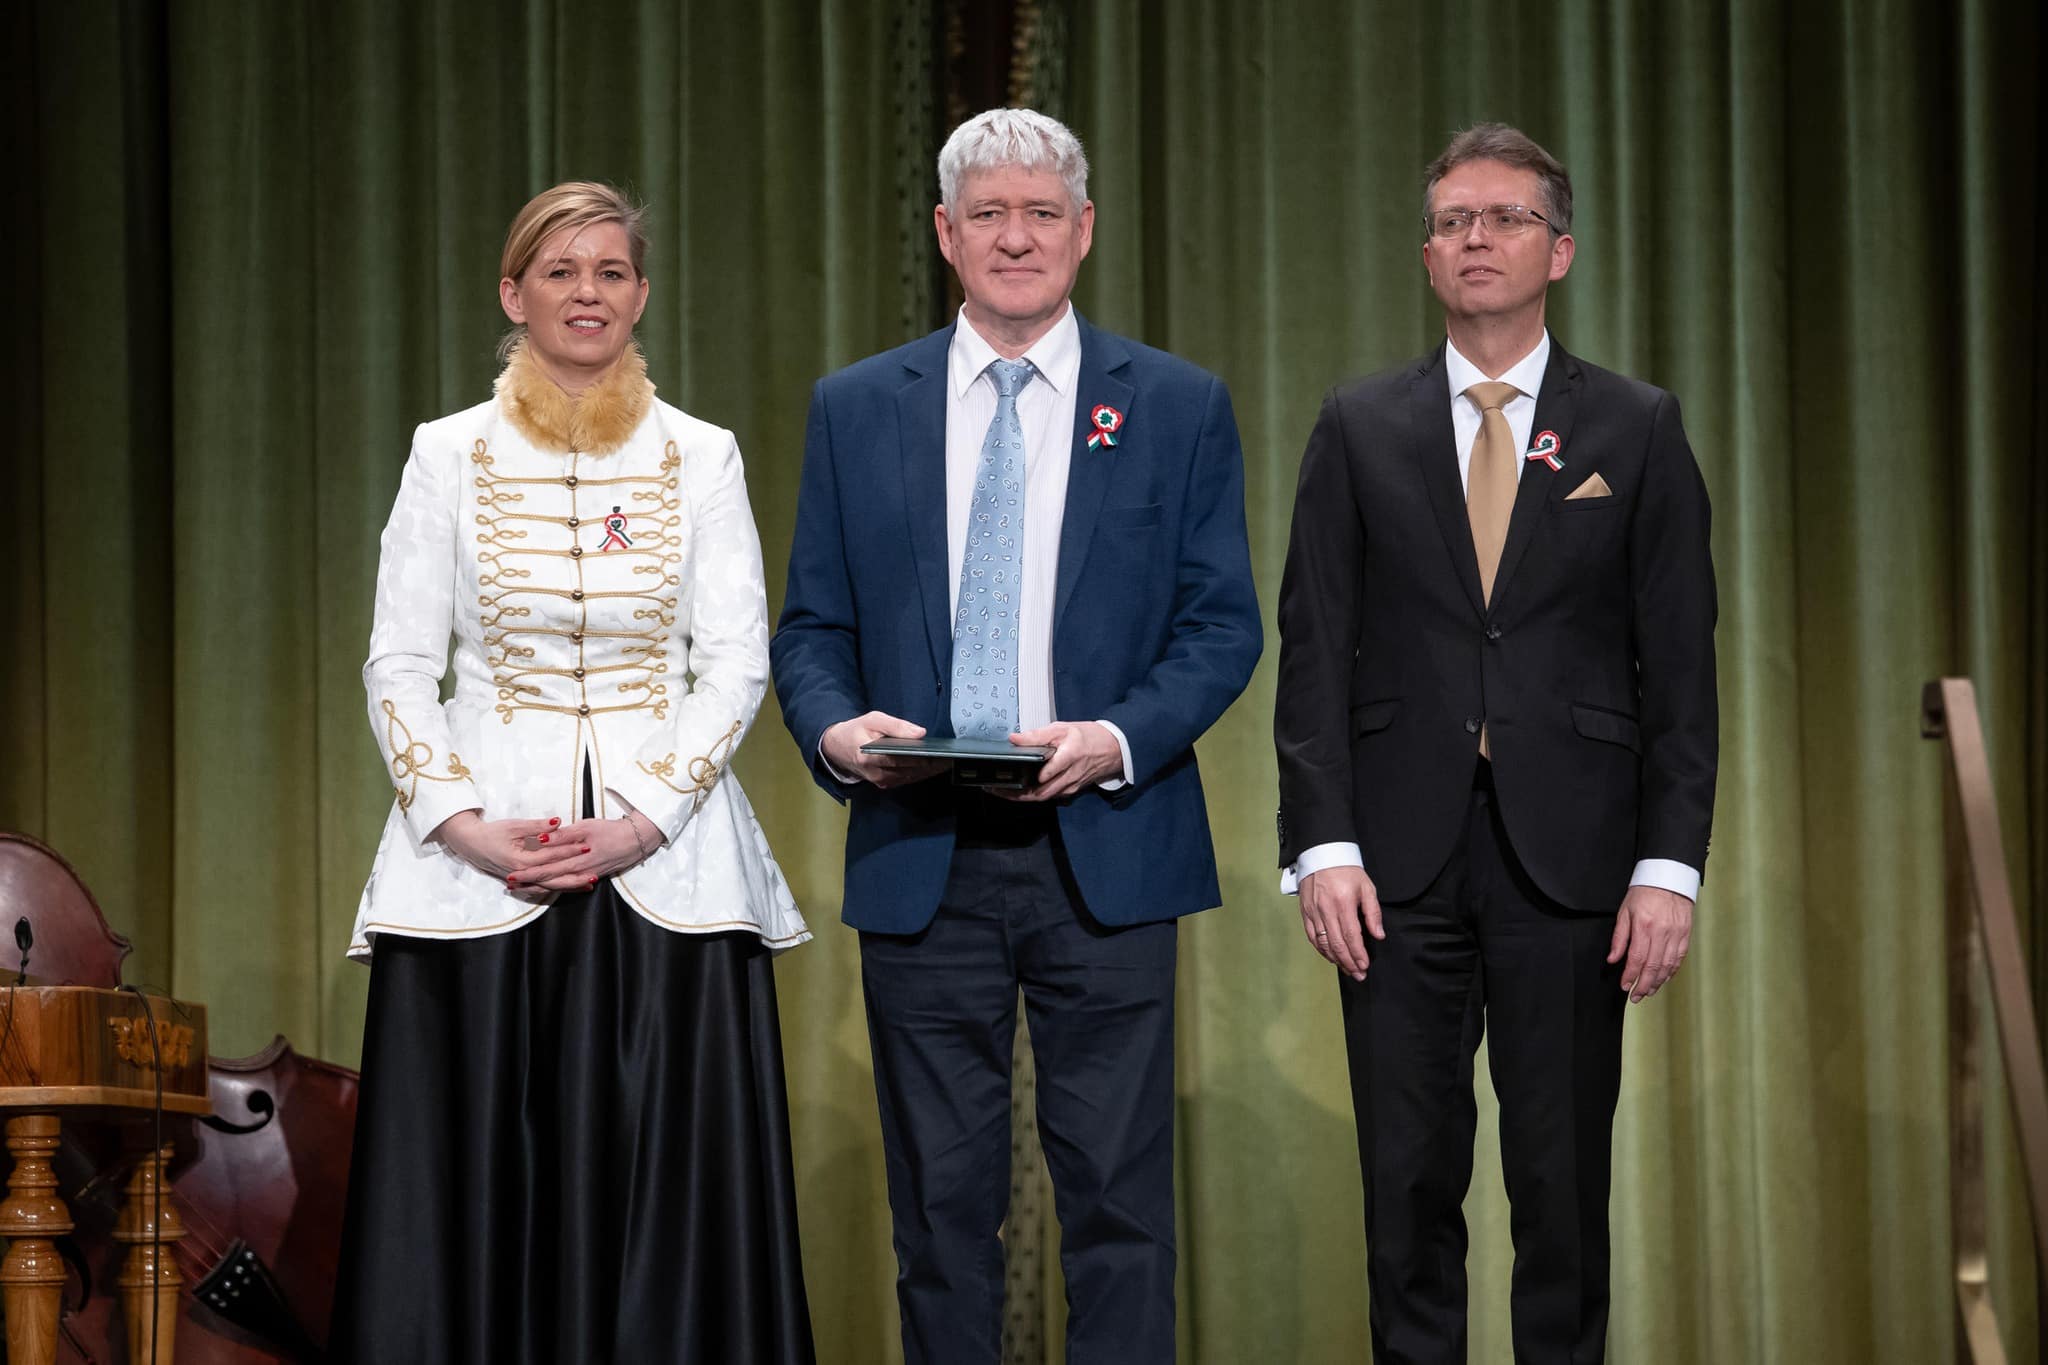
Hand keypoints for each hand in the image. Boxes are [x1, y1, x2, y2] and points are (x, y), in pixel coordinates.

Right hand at [430, 810, 584, 886]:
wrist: (469, 844)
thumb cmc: (491, 832)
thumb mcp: (514, 825)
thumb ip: (537, 825)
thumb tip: (558, 822)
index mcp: (520, 860)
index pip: (551, 856)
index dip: (569, 851)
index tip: (586, 845)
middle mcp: (522, 874)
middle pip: (553, 879)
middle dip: (575, 876)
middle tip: (595, 874)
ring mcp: (521, 879)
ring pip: (549, 886)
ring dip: (569, 885)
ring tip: (589, 884)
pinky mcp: (521, 880)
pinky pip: (541, 886)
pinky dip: (557, 886)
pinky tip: (570, 887)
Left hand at [514, 812, 663, 893]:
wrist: (636, 840)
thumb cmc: (610, 831)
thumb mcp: (586, 827)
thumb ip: (562, 836)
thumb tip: (541, 840)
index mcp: (576, 861)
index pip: (546, 870)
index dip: (527, 874)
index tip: (510, 875)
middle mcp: (579, 873)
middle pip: (549, 882)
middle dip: (528, 884)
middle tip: (510, 885)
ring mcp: (586, 876)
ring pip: (558, 886)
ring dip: (540, 887)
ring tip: (523, 888)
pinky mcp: (592, 875)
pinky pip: (570, 885)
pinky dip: (556, 888)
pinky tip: (549, 888)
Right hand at [821, 712, 947, 788]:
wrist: (836, 747)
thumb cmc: (856, 730)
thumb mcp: (873, 719)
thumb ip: (896, 726)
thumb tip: (920, 733)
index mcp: (871, 756)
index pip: (903, 759)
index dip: (924, 758)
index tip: (942, 754)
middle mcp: (876, 773)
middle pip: (910, 770)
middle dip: (931, 765)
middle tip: (950, 759)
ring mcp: (879, 781)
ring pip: (910, 778)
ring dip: (928, 772)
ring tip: (945, 763)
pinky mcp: (883, 783)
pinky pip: (905, 780)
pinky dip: (919, 774)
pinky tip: (932, 768)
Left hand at [1001, 721, 1124, 801]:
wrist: (1113, 749)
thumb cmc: (1088, 737)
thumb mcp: (1063, 728)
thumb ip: (1038, 735)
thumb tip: (1015, 738)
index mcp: (1069, 756)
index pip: (1049, 772)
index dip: (1031, 777)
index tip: (1010, 777)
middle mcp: (1070, 775)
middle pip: (1041, 792)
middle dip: (1017, 794)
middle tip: (995, 789)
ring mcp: (1071, 786)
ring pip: (1043, 797)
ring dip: (1022, 797)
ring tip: (1001, 790)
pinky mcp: (1070, 791)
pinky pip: (1049, 796)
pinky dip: (1033, 795)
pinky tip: (1019, 789)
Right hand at [1300, 866, 1382, 981]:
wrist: (1322, 854)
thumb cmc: (1347, 871)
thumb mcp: (1367, 887)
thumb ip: (1373, 913)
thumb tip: (1378, 935)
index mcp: (1343, 903)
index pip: (1351, 936)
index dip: (1358, 954)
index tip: (1365, 966)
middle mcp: (1326, 910)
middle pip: (1337, 944)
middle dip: (1348, 962)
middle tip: (1358, 974)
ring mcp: (1313, 912)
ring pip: (1323, 943)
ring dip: (1335, 959)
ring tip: (1346, 969)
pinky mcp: (1305, 912)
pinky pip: (1312, 936)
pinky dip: (1321, 950)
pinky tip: (1330, 956)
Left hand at [1607, 885, 1692, 1002]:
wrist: (1669, 877)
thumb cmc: (1643, 893)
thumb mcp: (1624, 911)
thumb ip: (1619, 938)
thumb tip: (1612, 959)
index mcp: (1644, 926)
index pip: (1637, 958)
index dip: (1630, 976)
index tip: (1624, 986)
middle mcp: (1662, 932)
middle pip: (1653, 966)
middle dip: (1643, 985)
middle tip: (1635, 997)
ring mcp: (1676, 934)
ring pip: (1668, 966)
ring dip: (1658, 982)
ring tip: (1648, 991)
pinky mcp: (1686, 934)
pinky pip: (1679, 958)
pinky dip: (1671, 971)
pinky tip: (1663, 978)